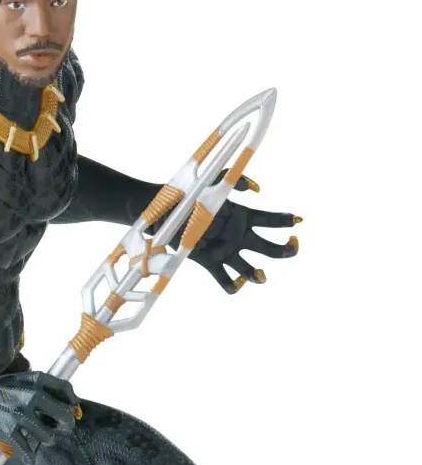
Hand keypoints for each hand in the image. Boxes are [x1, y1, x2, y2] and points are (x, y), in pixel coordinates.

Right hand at [0, 370, 78, 462]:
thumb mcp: (19, 381)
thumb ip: (37, 389)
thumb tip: (59, 402)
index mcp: (34, 380)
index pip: (64, 388)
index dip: (73, 401)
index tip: (74, 408)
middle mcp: (31, 395)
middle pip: (63, 414)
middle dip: (66, 424)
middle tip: (64, 428)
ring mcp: (20, 413)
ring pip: (48, 435)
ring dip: (48, 440)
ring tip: (44, 440)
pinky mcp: (8, 428)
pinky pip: (26, 447)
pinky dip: (29, 456)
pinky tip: (31, 459)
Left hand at [189, 175, 300, 293]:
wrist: (166, 213)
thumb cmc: (189, 195)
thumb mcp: (212, 182)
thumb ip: (233, 178)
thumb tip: (256, 188)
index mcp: (243, 218)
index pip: (271, 221)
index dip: (286, 221)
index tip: (297, 221)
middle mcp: (238, 237)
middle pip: (270, 248)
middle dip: (286, 250)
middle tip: (292, 245)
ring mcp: (226, 252)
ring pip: (251, 269)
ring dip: (260, 275)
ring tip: (260, 274)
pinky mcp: (210, 263)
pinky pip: (226, 282)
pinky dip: (234, 286)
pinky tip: (238, 280)